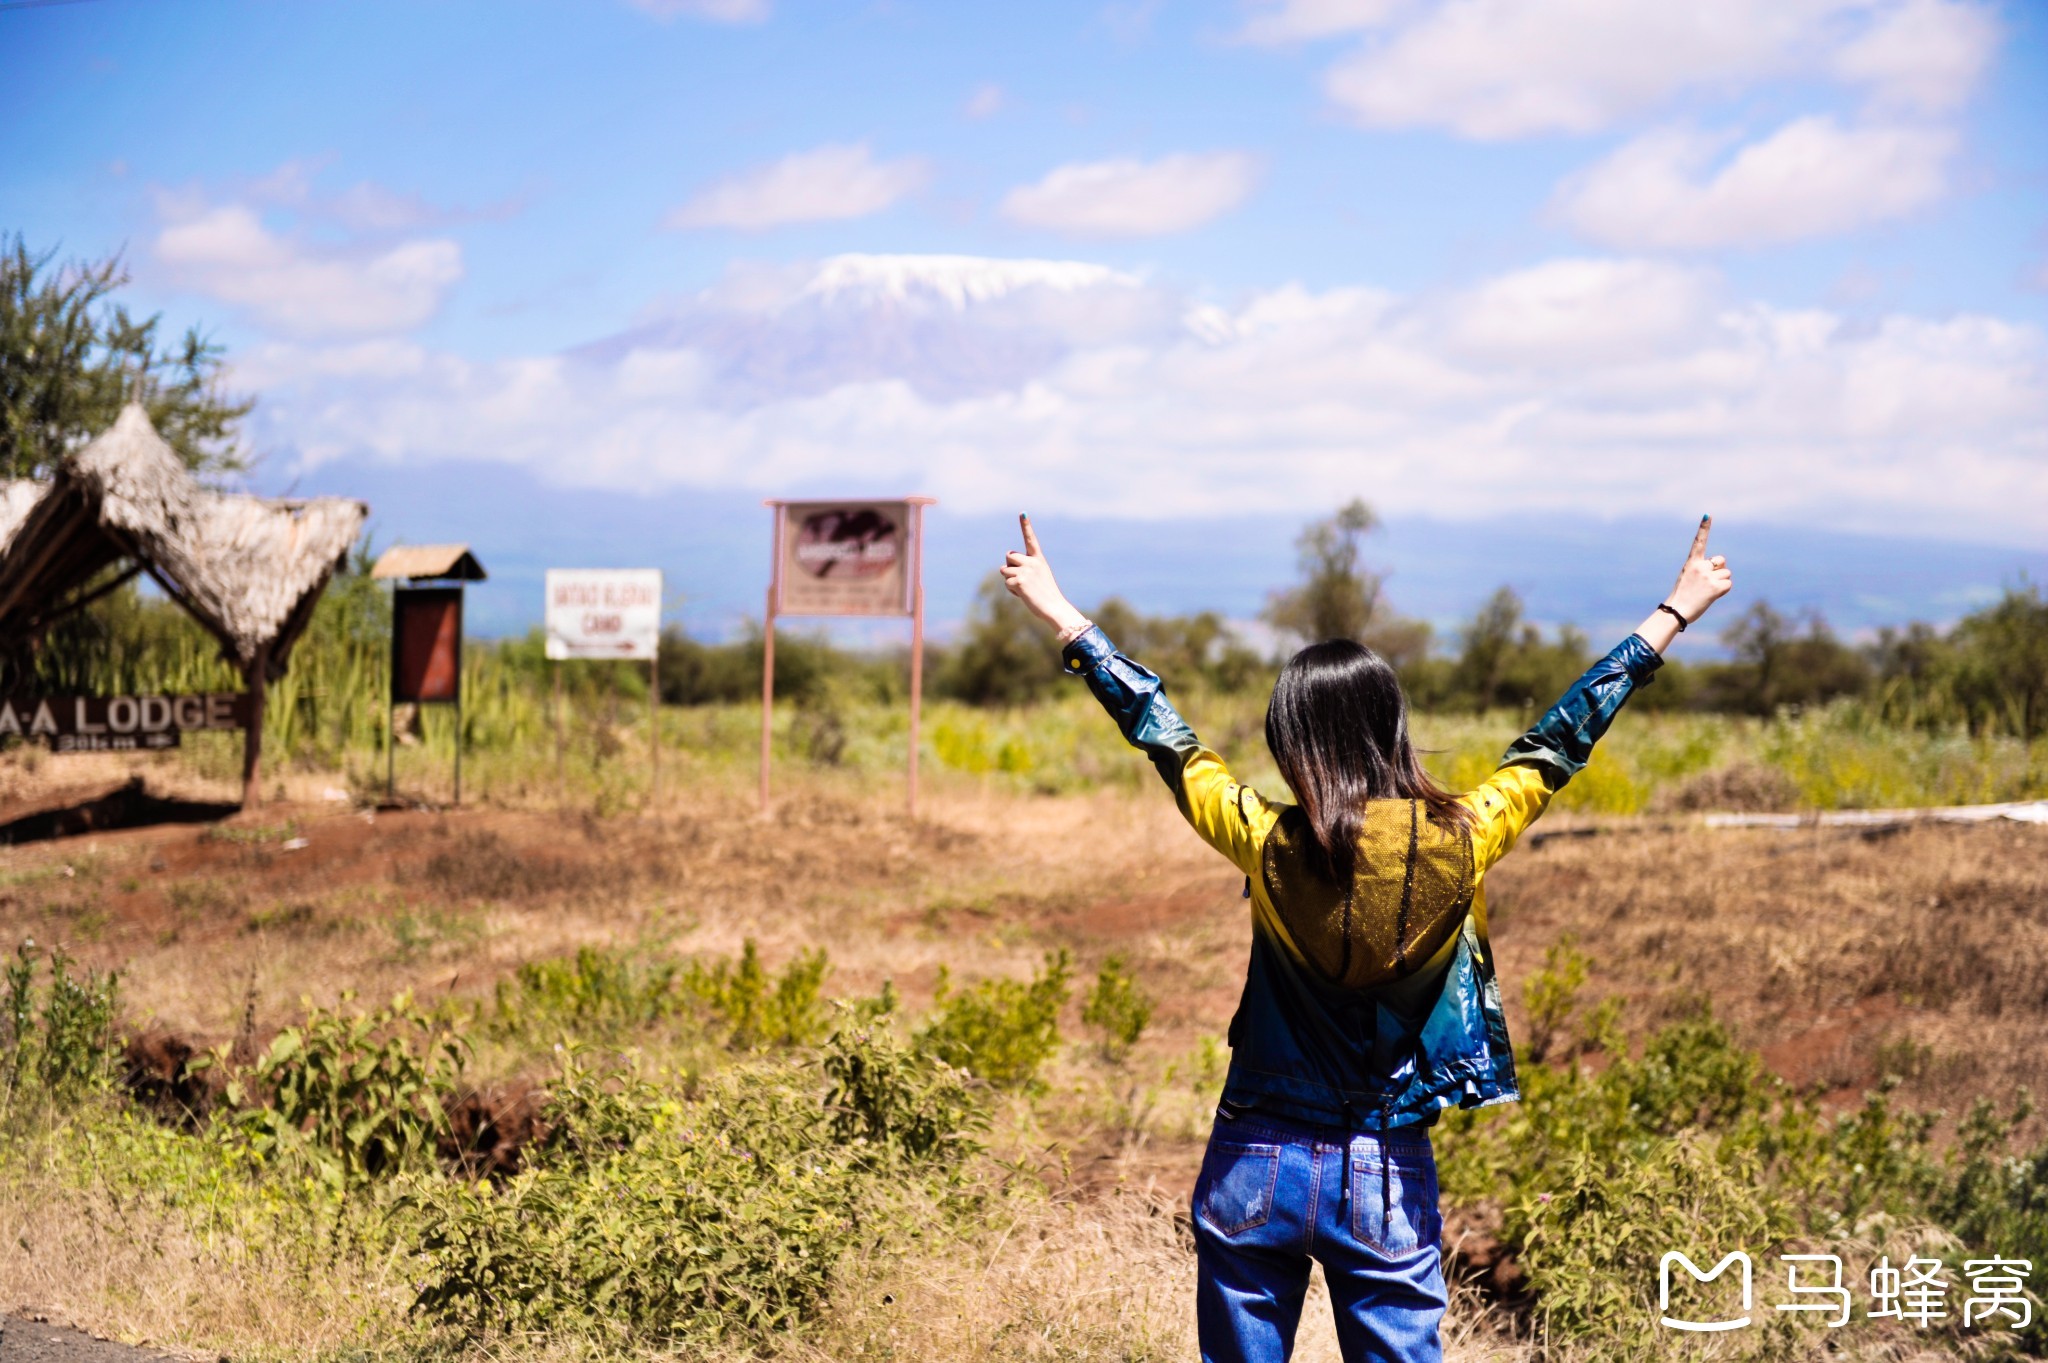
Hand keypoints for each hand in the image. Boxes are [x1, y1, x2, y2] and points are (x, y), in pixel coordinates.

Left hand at [1000, 514, 1087, 634]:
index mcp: (1038, 558)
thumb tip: (1003, 568)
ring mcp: (1025, 571)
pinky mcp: (1019, 581)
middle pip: (1008, 555)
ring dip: (1010, 579)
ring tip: (1024, 587)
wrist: (1054, 607)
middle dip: (1009, 565)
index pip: (1030, 539)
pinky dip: (1012, 590)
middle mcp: (1032, 562)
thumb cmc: (1046, 593)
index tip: (1022, 513)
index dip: (1026, 525)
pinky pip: (1006, 583)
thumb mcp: (1038, 576)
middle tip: (1020, 577)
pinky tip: (1023, 594)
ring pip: (1004, 570)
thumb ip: (1024, 567)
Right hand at [1667, 515, 1733, 623]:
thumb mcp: (1688, 577)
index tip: (1708, 514)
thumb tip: (1721, 569)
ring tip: (1706, 591)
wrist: (1676, 611)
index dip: (1704, 527)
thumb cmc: (1682, 596)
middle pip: (1721, 561)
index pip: (1699, 542)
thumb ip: (1703, 570)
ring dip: (1720, 582)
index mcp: (1691, 563)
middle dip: (1719, 570)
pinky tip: (1711, 596)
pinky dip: (1723, 591)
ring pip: (1726, 574)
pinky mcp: (1716, 587)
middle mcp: (1700, 567)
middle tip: (1706, 583)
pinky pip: (1728, 584)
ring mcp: (1708, 577)